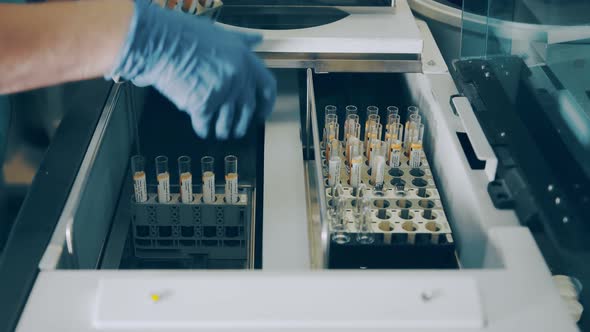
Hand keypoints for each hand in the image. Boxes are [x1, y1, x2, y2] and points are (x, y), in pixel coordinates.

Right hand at [106, 0, 275, 138]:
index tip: (262, 112)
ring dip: (223, 130)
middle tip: (237, 129)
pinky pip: (205, 124)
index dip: (267, 103)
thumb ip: (241, 40)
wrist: (159, 41)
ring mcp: (222, 92)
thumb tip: (257, 39)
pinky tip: (201, 130)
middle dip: (242, 123)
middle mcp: (237, 76)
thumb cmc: (184, 34)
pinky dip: (203, 129)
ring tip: (219, 133)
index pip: (267, 86)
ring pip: (228, 120)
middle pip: (247, 108)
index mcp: (244, 58)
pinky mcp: (203, 105)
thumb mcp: (221, 32)